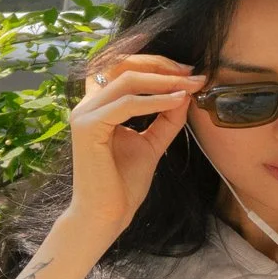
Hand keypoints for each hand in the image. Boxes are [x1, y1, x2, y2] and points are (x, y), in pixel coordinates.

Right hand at [64, 54, 204, 239]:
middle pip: (124, 65)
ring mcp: (84, 114)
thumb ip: (166, 118)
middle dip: (162, 66)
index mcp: (98, 106)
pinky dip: (155, 100)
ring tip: (190, 86)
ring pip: (127, 79)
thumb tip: (186, 92)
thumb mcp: (152, 143)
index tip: (188, 72)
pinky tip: (177, 102)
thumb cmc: (123, 184)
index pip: (123, 68)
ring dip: (163, 80)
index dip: (156, 63)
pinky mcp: (88, 127)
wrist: (106, 215)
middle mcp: (87, 105)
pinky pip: (127, 104)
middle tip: (193, 74)